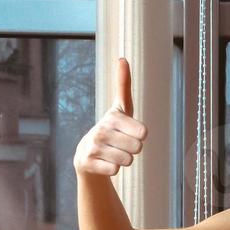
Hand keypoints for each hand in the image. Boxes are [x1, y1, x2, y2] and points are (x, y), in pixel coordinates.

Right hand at [73, 56, 147, 176]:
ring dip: (123, 161)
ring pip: (127, 161)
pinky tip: (104, 162)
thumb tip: (122, 58)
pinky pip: (114, 171)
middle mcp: (101, 130)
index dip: (140, 136)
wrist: (86, 154)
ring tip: (112, 153)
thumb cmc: (112, 129)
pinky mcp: (87, 162)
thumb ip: (123, 85)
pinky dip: (113, 170)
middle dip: (132, 150)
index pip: (143, 133)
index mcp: (113, 117)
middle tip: (121, 145)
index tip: (129, 132)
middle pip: (137, 148)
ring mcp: (93, 147)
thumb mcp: (120, 107)